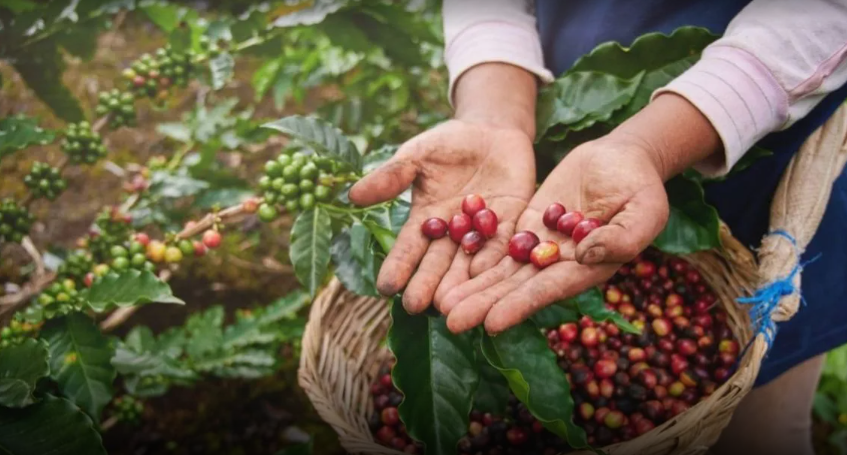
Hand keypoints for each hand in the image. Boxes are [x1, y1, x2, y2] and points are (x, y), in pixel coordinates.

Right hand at [348, 119, 536, 312]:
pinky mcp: (512, 224)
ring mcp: (482, 232)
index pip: (409, 248)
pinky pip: (503, 244)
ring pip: (469, 263)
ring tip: (450, 304)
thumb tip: (352, 195)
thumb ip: (391, 176)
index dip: (398, 266)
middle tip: (417, 306)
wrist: (492, 130)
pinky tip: (484, 274)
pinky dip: (494, 259)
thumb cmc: (447, 143)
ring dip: (460, 284)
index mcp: (425, 220)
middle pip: (438, 264)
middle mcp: (452, 234)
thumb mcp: (416, 156)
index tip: (385, 287)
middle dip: (427, 284)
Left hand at [438, 94, 722, 333]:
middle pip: (516, 288)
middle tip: (451, 321)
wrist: (623, 159)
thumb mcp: (644, 210)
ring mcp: (541, 246)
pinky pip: (499, 243)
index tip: (491, 322)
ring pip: (502, 270)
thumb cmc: (642, 187)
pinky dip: (476, 256)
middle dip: (484, 304)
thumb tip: (582, 255)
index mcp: (589, 268)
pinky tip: (449, 269)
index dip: (520, 306)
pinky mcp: (527, 225)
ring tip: (441, 305)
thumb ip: (621, 237)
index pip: (549, 290)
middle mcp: (560, 264)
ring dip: (473, 287)